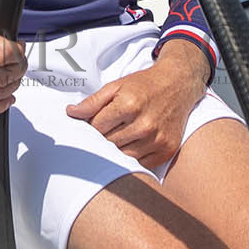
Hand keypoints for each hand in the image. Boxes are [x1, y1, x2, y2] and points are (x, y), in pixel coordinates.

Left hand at [65, 38, 206, 169]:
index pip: (97, 128)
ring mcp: (157, 139)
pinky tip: (133, 144)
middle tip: (106, 130)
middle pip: (109, 143)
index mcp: (129, 105)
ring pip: (123, 157)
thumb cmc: (144, 85)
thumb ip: (93, 102)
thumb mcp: (116, 86)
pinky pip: (141, 164)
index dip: (91, 126)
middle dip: (102, 139)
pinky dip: (134, 157)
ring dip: (116, 150)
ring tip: (118, 137)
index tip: (93, 123)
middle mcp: (144, 124)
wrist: (177, 85)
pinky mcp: (167, 149)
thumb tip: (71, 113)